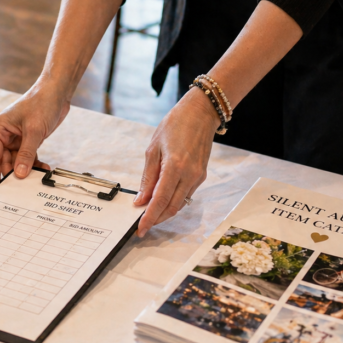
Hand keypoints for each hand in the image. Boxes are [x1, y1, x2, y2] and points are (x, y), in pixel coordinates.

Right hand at [0, 83, 69, 186]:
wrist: (57, 93)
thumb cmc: (41, 102)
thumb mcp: (34, 131)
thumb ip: (26, 154)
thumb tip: (20, 173)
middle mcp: (5, 134)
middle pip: (4, 160)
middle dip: (12, 173)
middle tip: (20, 187)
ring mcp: (17, 137)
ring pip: (17, 160)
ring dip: (26, 169)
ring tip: (34, 178)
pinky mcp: (29, 140)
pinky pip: (28, 157)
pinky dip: (34, 164)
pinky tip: (42, 169)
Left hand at [133, 87, 218, 236]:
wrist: (200, 113)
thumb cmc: (175, 125)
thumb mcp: (154, 148)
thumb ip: (148, 177)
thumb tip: (141, 200)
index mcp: (175, 167)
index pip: (160, 200)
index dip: (149, 218)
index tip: (140, 229)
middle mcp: (189, 175)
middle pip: (172, 208)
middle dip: (156, 219)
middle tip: (142, 225)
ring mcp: (198, 176)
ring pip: (180, 204)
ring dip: (164, 212)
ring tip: (149, 214)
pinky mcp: (202, 175)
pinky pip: (186, 195)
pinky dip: (173, 201)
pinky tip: (162, 199)